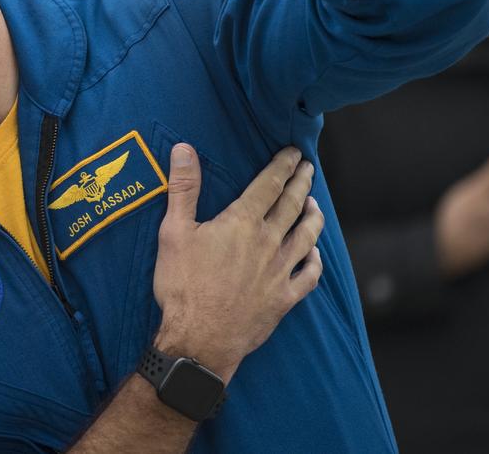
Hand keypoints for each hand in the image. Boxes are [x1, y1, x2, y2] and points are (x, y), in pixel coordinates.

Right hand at [151, 145, 322, 380]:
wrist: (199, 339)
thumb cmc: (182, 285)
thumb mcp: (173, 232)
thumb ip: (183, 188)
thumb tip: (184, 149)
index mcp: (241, 223)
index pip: (268, 185)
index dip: (282, 166)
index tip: (294, 153)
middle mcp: (267, 243)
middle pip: (291, 206)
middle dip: (301, 183)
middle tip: (309, 169)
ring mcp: (279, 272)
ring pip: (306, 237)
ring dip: (313, 217)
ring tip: (314, 204)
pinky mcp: (283, 299)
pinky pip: (309, 277)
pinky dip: (315, 262)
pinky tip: (315, 254)